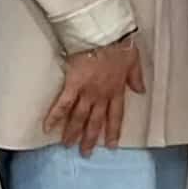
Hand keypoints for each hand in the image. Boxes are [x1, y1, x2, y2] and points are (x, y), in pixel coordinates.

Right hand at [43, 38, 144, 156]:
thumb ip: (136, 78)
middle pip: (95, 121)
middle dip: (90, 139)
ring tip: (67, 145)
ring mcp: (87, 92)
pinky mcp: (72, 85)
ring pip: (79, 117)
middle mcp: (101, 95)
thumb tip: (141, 90)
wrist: (104, 34)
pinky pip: (63, 104)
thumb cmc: (119, 44)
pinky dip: (54, 116)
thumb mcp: (134, 61)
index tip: (111, 145)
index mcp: (117, 90)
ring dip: (73, 132)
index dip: (113, 131)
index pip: (116, 116)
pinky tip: (47, 128)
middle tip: (85, 154)